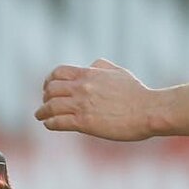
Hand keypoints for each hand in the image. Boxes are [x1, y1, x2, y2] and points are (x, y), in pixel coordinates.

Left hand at [34, 58, 153, 140]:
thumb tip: (91, 65)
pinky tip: (49, 124)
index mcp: (89, 74)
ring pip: (51, 106)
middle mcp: (82, 87)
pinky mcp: (85, 122)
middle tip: (45, 102)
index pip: (58, 72)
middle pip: (51, 88)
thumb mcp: (119, 72)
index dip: (49, 79)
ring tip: (41, 115)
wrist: (147, 111)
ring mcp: (82, 105)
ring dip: (43, 111)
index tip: (48, 87)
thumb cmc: (136, 92)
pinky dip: (51, 123)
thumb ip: (102, 66)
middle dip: (45, 95)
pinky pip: (59, 122)